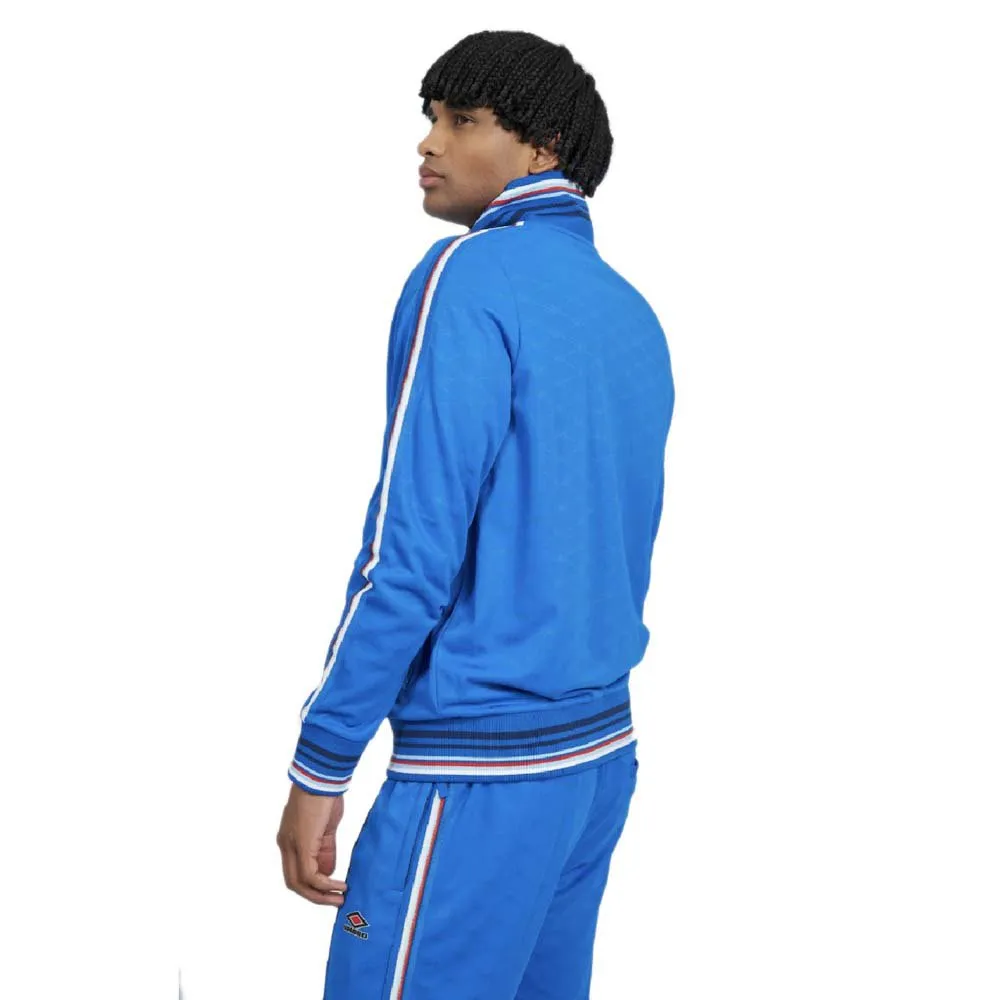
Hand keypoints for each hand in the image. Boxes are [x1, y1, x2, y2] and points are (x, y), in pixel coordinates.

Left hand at [276, 783, 348, 905]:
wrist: (322, 777)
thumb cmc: (325, 796)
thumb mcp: (325, 828)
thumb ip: (325, 850)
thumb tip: (328, 873)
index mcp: (288, 840)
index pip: (295, 872)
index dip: (310, 886)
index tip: (330, 891)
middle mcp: (285, 845)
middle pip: (294, 883)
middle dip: (315, 896)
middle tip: (335, 901)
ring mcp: (292, 846)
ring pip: (300, 883)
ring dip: (320, 895)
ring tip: (339, 898)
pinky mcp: (302, 844)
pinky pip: (310, 874)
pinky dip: (325, 884)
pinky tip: (339, 885)